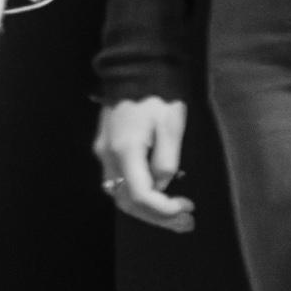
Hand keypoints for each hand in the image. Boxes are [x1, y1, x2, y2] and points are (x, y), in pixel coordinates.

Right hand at [92, 97, 195, 231]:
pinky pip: (119, 180)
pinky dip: (139, 195)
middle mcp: (108, 155)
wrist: (136, 69)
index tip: (188, 207)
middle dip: (157, 217)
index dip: (164, 210)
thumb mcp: (171, 128)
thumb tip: (161, 186)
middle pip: (126, 201)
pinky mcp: (105, 146)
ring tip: (176, 214)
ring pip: (120, 193)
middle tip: (187, 221)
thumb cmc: (158, 97)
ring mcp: (103, 150)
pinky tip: (159, 194)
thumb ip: (166, 162)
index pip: (140, 196)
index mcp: (125, 151)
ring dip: (147, 209)